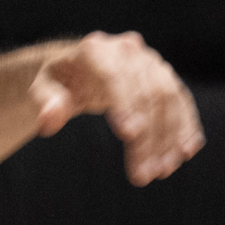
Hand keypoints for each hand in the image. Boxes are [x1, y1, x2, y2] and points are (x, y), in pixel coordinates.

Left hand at [30, 32, 204, 184]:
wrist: (73, 67)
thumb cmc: (54, 80)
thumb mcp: (39, 87)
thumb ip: (44, 101)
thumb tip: (50, 120)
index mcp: (96, 50)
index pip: (115, 77)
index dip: (125, 104)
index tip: (129, 135)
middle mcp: (128, 51)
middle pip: (148, 92)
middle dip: (149, 136)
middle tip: (143, 174)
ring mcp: (149, 62)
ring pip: (169, 99)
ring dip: (169, 137)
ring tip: (161, 171)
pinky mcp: (163, 76)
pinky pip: (180, 101)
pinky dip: (184, 126)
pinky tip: (186, 151)